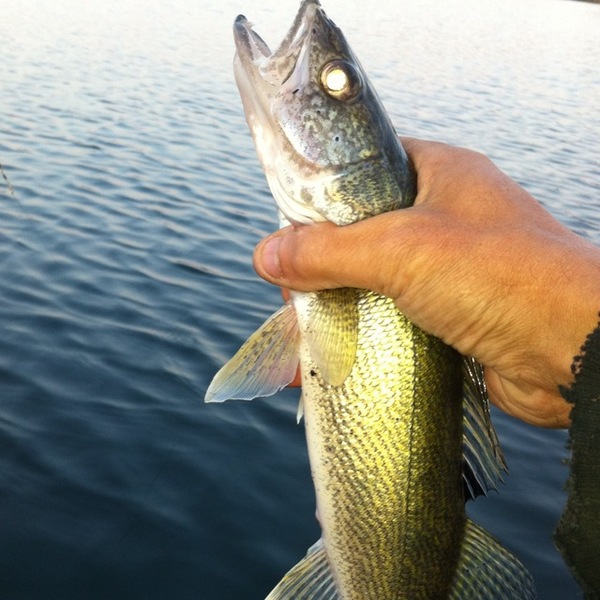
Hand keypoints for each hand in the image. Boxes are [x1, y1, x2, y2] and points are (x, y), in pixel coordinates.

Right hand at [253, 138, 599, 427]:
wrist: (578, 354)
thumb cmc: (500, 278)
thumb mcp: (402, 250)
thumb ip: (328, 250)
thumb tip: (265, 255)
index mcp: (437, 175)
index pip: (361, 172)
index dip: (319, 198)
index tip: (285, 230)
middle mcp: (442, 217)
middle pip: (359, 234)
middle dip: (320, 268)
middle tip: (290, 297)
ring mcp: (446, 268)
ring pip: (372, 281)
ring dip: (336, 308)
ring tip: (301, 336)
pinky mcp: (448, 314)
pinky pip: (390, 318)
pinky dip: (360, 337)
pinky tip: (330, 360)